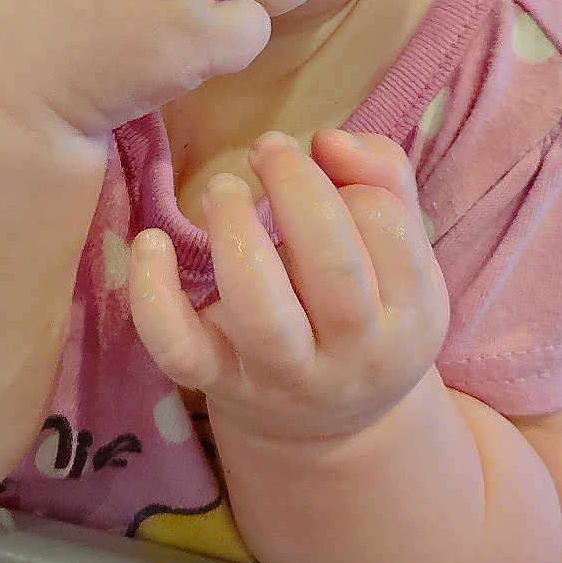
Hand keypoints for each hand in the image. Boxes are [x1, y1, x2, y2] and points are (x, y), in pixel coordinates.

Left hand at [129, 129, 448, 442]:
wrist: (328, 422)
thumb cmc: (363, 301)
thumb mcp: (396, 246)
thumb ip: (381, 174)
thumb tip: (330, 140)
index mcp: (410, 311)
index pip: (386, 225)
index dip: (349, 180)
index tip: (319, 162)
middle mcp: (355, 354)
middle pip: (332, 266)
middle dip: (296, 190)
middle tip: (268, 149)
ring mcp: (284, 376)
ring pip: (261, 311)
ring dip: (236, 233)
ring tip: (223, 189)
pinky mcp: (220, 384)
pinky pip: (180, 350)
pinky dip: (155, 296)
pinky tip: (151, 242)